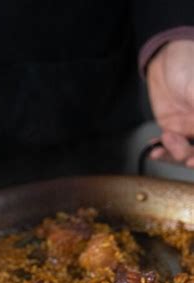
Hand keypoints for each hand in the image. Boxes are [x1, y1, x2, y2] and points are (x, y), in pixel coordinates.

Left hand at [147, 39, 193, 166]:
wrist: (165, 58)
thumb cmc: (188, 65)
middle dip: (191, 156)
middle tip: (185, 160)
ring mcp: (190, 129)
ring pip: (185, 153)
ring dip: (175, 153)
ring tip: (167, 139)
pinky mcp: (174, 130)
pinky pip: (169, 148)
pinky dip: (162, 152)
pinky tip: (155, 150)